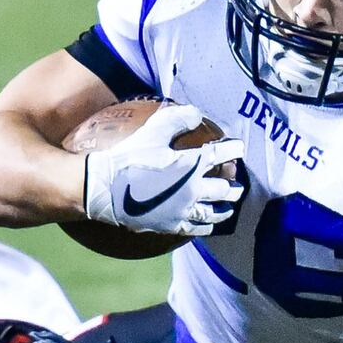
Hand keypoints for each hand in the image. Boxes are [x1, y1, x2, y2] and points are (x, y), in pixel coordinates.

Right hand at [82, 105, 243, 235]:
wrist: (104, 187)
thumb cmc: (128, 156)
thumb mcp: (153, 130)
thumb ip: (178, 119)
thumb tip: (197, 113)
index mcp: (192, 165)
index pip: (221, 155)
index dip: (233, 150)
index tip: (238, 148)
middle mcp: (193, 190)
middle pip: (223, 190)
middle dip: (233, 186)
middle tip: (238, 185)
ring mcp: (183, 211)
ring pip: (213, 213)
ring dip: (224, 210)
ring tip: (229, 209)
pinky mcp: (171, 225)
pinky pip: (194, 229)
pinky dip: (205, 227)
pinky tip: (207, 226)